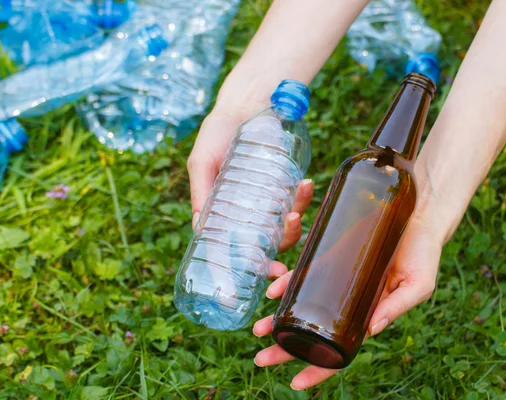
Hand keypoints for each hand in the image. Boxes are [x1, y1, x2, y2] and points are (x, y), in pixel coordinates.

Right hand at [187, 105, 313, 250]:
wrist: (243, 102)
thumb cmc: (216, 133)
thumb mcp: (201, 163)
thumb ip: (200, 193)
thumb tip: (200, 230)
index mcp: (227, 212)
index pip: (241, 245)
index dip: (257, 261)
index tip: (271, 270)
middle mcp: (250, 210)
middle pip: (270, 239)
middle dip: (285, 242)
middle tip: (291, 233)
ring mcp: (271, 197)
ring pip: (287, 221)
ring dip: (297, 220)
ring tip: (298, 207)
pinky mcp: (286, 181)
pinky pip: (297, 197)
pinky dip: (303, 196)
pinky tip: (305, 184)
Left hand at [252, 213, 442, 389]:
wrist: (416, 217)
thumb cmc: (423, 254)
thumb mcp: (418, 284)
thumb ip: (397, 306)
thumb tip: (371, 330)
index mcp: (368, 317)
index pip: (341, 352)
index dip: (320, 369)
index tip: (296, 383)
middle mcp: (347, 305)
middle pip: (313, 334)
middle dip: (286, 349)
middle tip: (261, 358)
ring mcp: (336, 283)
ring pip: (302, 308)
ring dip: (279, 320)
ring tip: (258, 329)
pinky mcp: (329, 259)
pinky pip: (303, 275)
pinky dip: (287, 284)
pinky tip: (273, 290)